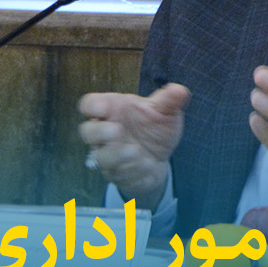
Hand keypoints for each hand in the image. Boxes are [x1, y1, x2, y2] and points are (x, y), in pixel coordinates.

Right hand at [77, 83, 190, 203]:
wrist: (160, 158)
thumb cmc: (154, 128)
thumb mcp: (164, 112)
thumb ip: (169, 101)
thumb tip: (180, 90)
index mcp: (112, 111)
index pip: (89, 104)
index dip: (92, 106)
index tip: (104, 108)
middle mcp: (105, 134)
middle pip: (87, 132)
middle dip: (99, 132)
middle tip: (117, 131)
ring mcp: (109, 156)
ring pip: (101, 158)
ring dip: (117, 155)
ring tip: (137, 151)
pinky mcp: (118, 175)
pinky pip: (120, 176)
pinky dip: (134, 171)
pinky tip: (148, 165)